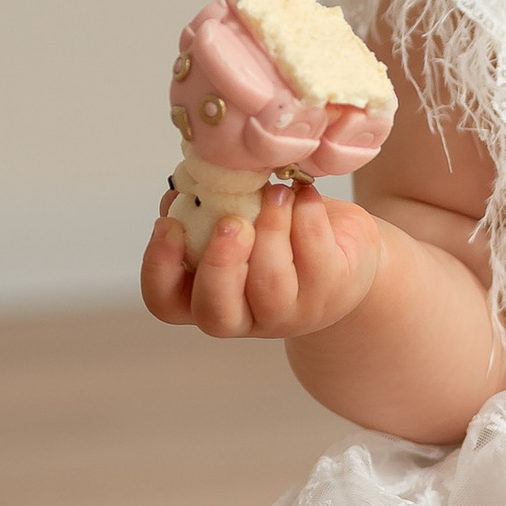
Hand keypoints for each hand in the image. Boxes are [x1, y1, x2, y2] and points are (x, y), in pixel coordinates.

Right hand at [141, 183, 385, 339]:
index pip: (165, 303)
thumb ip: (203, 210)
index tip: (169, 224)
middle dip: (219, 263)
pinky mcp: (331, 292)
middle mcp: (246, 317)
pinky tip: (303, 196)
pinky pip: (316, 256)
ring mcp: (291, 313)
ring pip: (270, 286)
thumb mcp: (236, 218)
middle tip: (231, 222)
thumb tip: (184, 189)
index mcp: (206, 296)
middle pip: (215, 314)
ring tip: (276, 193)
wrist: (345, 250)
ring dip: (270, 229)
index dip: (160, 268)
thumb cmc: (278, 234)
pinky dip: (306, 215)